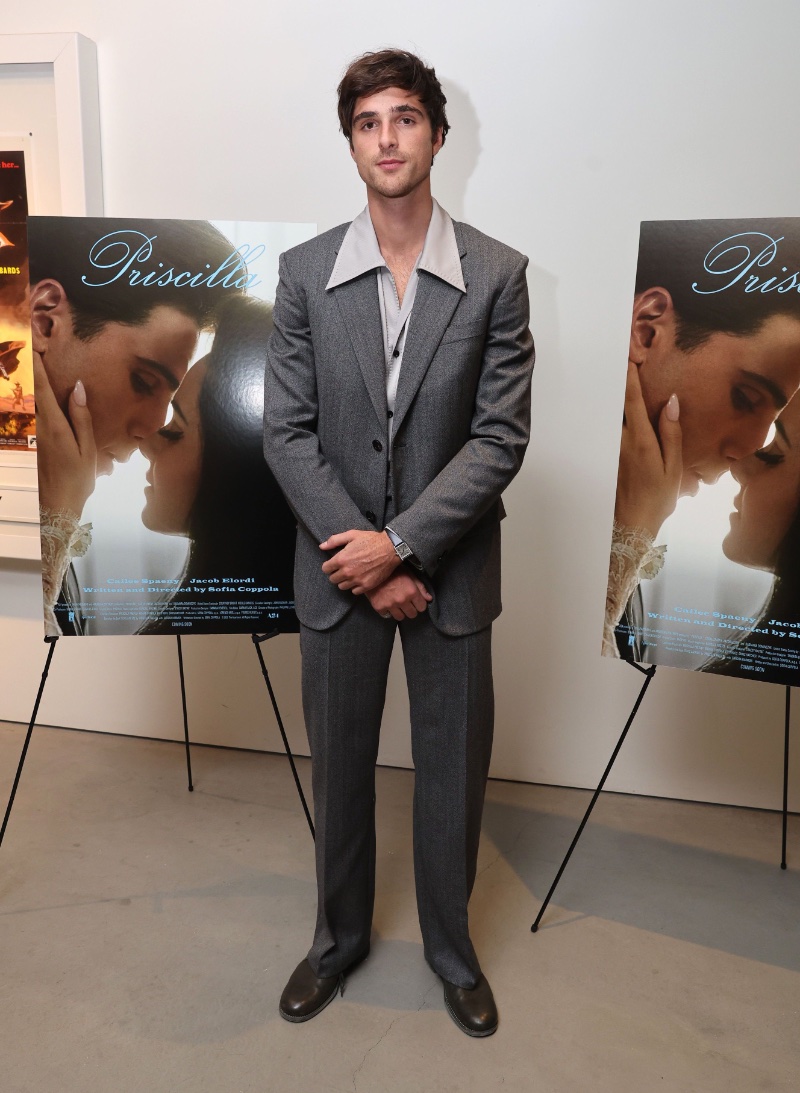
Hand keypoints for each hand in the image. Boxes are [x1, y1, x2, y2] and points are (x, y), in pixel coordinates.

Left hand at [33, 353, 96, 517]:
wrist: (55, 506)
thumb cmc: (77, 480)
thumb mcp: (87, 449)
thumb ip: (82, 417)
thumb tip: (79, 388)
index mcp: (55, 424)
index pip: (44, 386)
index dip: (38, 364)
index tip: (34, 344)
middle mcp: (39, 425)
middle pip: (30, 389)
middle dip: (27, 367)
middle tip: (26, 345)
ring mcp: (31, 434)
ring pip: (25, 400)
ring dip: (26, 382)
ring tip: (25, 364)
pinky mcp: (29, 442)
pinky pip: (26, 413)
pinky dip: (26, 399)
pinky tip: (29, 394)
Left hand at [320, 528, 399, 592]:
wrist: (390, 548)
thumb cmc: (371, 540)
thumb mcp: (352, 535)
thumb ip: (335, 540)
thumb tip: (322, 546)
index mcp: (341, 559)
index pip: (325, 569)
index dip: (329, 566)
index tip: (334, 564)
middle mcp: (347, 572)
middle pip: (333, 579)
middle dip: (336, 573)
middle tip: (343, 568)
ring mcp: (357, 580)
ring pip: (342, 586)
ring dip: (344, 581)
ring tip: (351, 574)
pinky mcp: (366, 586)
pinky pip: (354, 591)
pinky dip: (355, 586)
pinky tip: (359, 579)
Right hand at [366, 570, 432, 620]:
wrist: (372, 570)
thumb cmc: (393, 570)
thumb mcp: (409, 574)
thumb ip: (420, 587)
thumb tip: (429, 599)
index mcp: (411, 591)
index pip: (422, 607)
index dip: (419, 604)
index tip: (416, 601)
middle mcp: (402, 600)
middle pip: (412, 614)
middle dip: (411, 609)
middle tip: (406, 602)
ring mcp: (390, 605)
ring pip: (400, 617)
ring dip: (400, 612)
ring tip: (397, 604)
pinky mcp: (379, 607)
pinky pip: (387, 616)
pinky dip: (388, 611)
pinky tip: (387, 603)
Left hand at [614, 361, 681, 539]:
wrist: (632, 525)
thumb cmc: (658, 498)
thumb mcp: (673, 467)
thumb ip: (672, 433)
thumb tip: (671, 402)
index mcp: (640, 441)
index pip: (632, 401)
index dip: (629, 378)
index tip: (627, 356)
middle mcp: (621, 441)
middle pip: (616, 404)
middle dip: (616, 381)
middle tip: (615, 357)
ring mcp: (611, 449)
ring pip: (609, 416)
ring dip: (610, 396)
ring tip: (611, 375)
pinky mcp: (607, 456)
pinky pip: (609, 429)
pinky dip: (609, 414)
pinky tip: (610, 407)